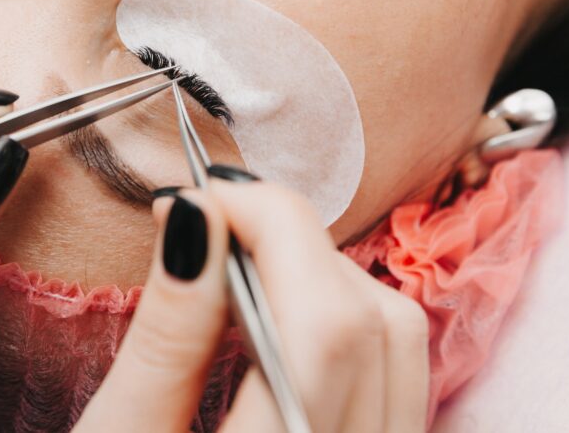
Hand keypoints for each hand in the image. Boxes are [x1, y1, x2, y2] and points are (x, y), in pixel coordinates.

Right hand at [76, 173, 429, 431]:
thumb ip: (168, 335)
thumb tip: (195, 216)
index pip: (323, 321)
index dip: (273, 227)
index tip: (204, 193)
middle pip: (373, 321)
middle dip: (295, 239)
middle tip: (215, 216)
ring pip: (400, 341)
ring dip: (324, 274)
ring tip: (241, 259)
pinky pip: (398, 374)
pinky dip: (345, 319)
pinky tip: (277, 315)